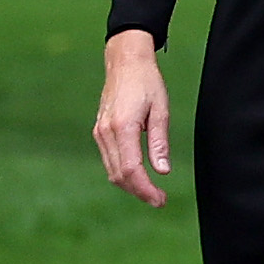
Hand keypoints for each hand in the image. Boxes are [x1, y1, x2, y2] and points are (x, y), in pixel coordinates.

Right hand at [94, 31, 172, 206]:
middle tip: (160, 201)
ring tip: (153, 193)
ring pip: (112, 170)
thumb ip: (160, 143)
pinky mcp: (100, 131)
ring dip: (131, 185)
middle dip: (139, 191)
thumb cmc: (147, 83)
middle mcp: (106, 133)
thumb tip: (163, 171)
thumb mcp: (161, 111)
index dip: (145, 189)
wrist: (125, 63)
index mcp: (122, 127)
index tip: (160, 200)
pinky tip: (139, 177)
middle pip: (119, 174)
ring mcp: (99, 133)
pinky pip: (110, 160)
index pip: (131, 169)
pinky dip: (123, 173)